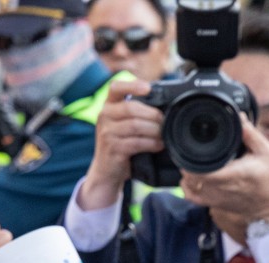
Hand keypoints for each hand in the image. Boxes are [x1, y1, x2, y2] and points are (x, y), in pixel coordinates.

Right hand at [78, 78, 163, 210]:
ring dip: (154, 130)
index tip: (148, 88)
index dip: (132, 85)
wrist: (106, 170)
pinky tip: (158, 145)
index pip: (115, 88)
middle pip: (131, 108)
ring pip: (135, 125)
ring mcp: (107, 133)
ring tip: (163, 134)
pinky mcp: (113, 148)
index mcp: (108, 106)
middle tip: (164, 121)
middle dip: (152, 114)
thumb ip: (135, 113)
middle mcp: (104, 116)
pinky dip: (151, 143)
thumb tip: (163, 106)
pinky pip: (136, 142)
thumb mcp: (122, 124)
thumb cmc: (120, 144)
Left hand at [180, 118, 268, 244]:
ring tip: (194, 161)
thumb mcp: (265, 152)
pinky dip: (186, 186)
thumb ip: (250, 134)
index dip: (191, 159)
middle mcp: (219, 188)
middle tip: (193, 150)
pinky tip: (191, 177)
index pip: (201, 170)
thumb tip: (238, 117)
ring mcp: (213, 198)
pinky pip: (190, 196)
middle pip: (190, 175)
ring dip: (186, 172)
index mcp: (232, 174)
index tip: (192, 147)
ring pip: (187, 185)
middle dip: (187, 161)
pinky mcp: (212, 204)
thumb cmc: (268, 178)